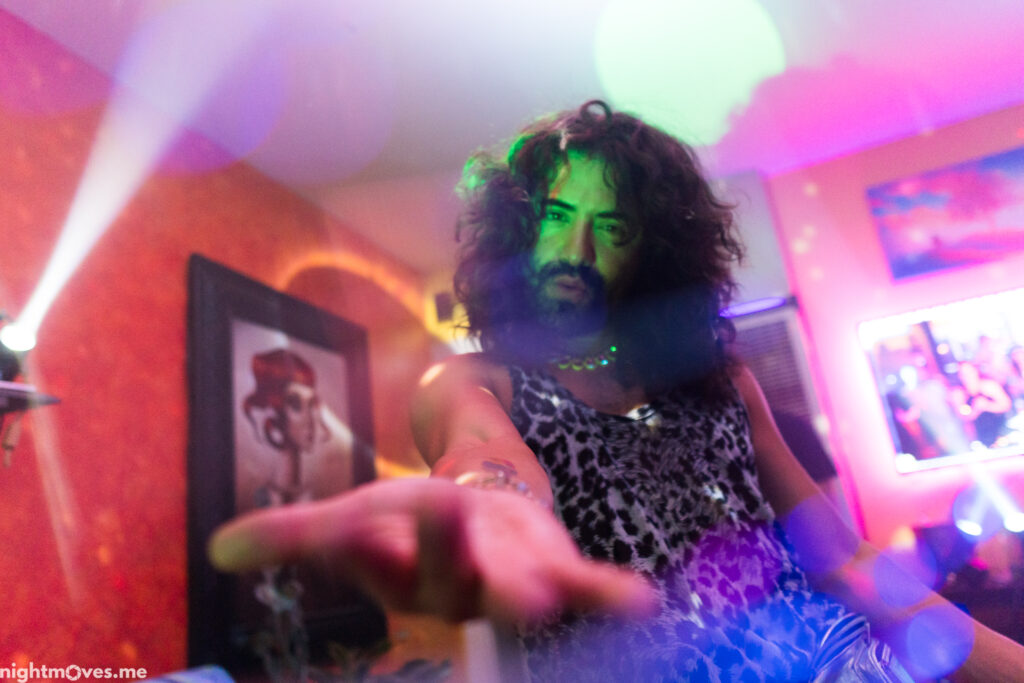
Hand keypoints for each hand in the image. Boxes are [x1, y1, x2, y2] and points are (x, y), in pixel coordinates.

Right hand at [208, 477, 654, 623]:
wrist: (483, 514)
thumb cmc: (412, 522)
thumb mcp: (355, 516)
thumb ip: (294, 536)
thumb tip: (218, 549)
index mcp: (397, 571)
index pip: (376, 561)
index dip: (367, 550)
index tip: (357, 531)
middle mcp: (452, 586)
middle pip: (445, 574)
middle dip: (445, 549)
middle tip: (445, 509)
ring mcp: (508, 582)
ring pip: (510, 591)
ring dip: (521, 593)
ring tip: (534, 595)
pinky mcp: (556, 571)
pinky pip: (585, 590)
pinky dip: (608, 596)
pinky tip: (640, 600)